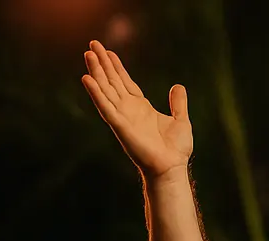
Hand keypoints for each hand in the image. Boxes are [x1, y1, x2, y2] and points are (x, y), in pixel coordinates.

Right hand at [81, 40, 192, 178]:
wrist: (172, 167)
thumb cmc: (176, 149)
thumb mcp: (181, 120)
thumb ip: (178, 103)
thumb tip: (178, 86)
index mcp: (141, 107)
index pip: (124, 82)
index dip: (116, 66)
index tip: (107, 51)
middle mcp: (129, 110)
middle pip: (112, 81)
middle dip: (102, 63)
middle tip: (92, 44)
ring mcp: (123, 117)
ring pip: (106, 90)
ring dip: (96, 73)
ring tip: (88, 54)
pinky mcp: (120, 126)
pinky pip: (105, 107)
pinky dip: (96, 94)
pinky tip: (87, 80)